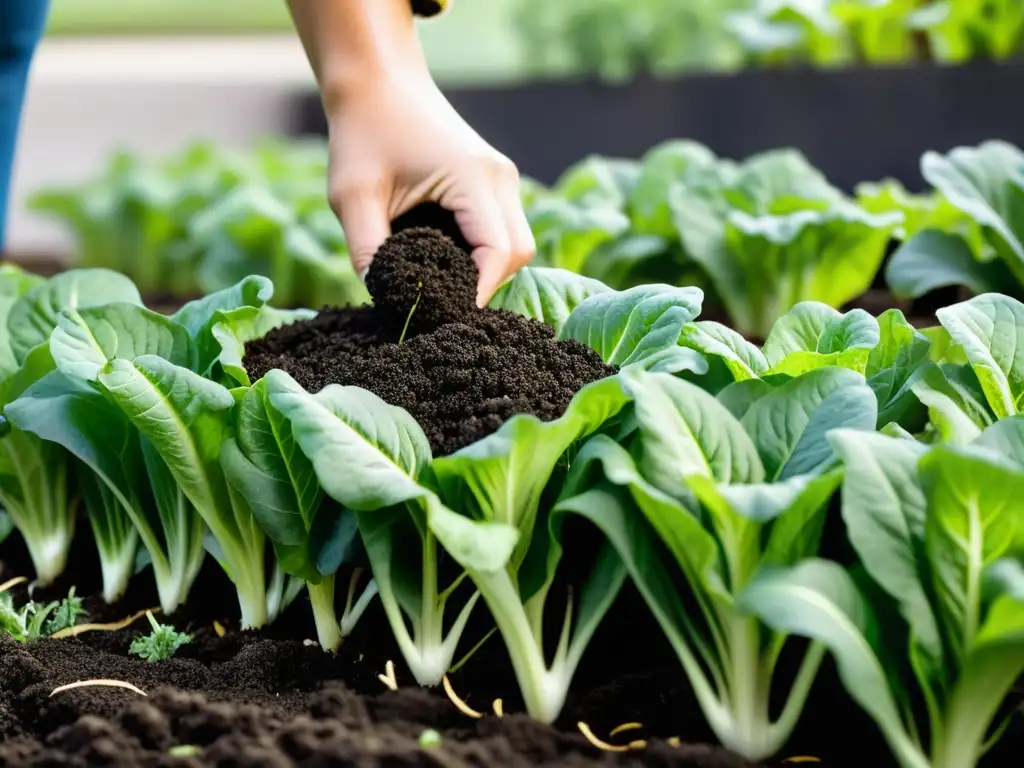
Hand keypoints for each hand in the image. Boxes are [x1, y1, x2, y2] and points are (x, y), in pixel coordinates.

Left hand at [327, 75, 534, 305]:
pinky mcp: (493, 180)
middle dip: (486, 285)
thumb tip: (383, 297)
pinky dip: (483, 252)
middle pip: (518, 252)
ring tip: (443, 285)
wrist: (378, 82)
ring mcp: (501, 177)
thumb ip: (367, 250)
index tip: (444, 314)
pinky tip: (447, 260)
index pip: (497, 252)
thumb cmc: (363, 133)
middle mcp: (499, 177)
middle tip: (442, 304)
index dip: (476, 291)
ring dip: (487, 269)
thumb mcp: (352, 195)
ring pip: (516, 243)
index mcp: (472, 177)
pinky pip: (504, 229)